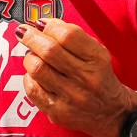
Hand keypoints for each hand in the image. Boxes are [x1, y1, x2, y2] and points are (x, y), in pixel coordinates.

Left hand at [16, 19, 136, 136]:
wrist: (112, 113)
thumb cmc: (100, 78)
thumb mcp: (97, 53)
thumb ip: (74, 37)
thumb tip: (44, 24)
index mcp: (97, 60)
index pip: (68, 35)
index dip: (50, 25)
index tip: (40, 23)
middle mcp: (86, 78)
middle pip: (50, 51)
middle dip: (31, 37)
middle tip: (24, 32)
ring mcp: (71, 98)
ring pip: (38, 69)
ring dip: (30, 57)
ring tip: (32, 55)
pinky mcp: (58, 112)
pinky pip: (33, 90)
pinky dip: (29, 77)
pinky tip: (34, 74)